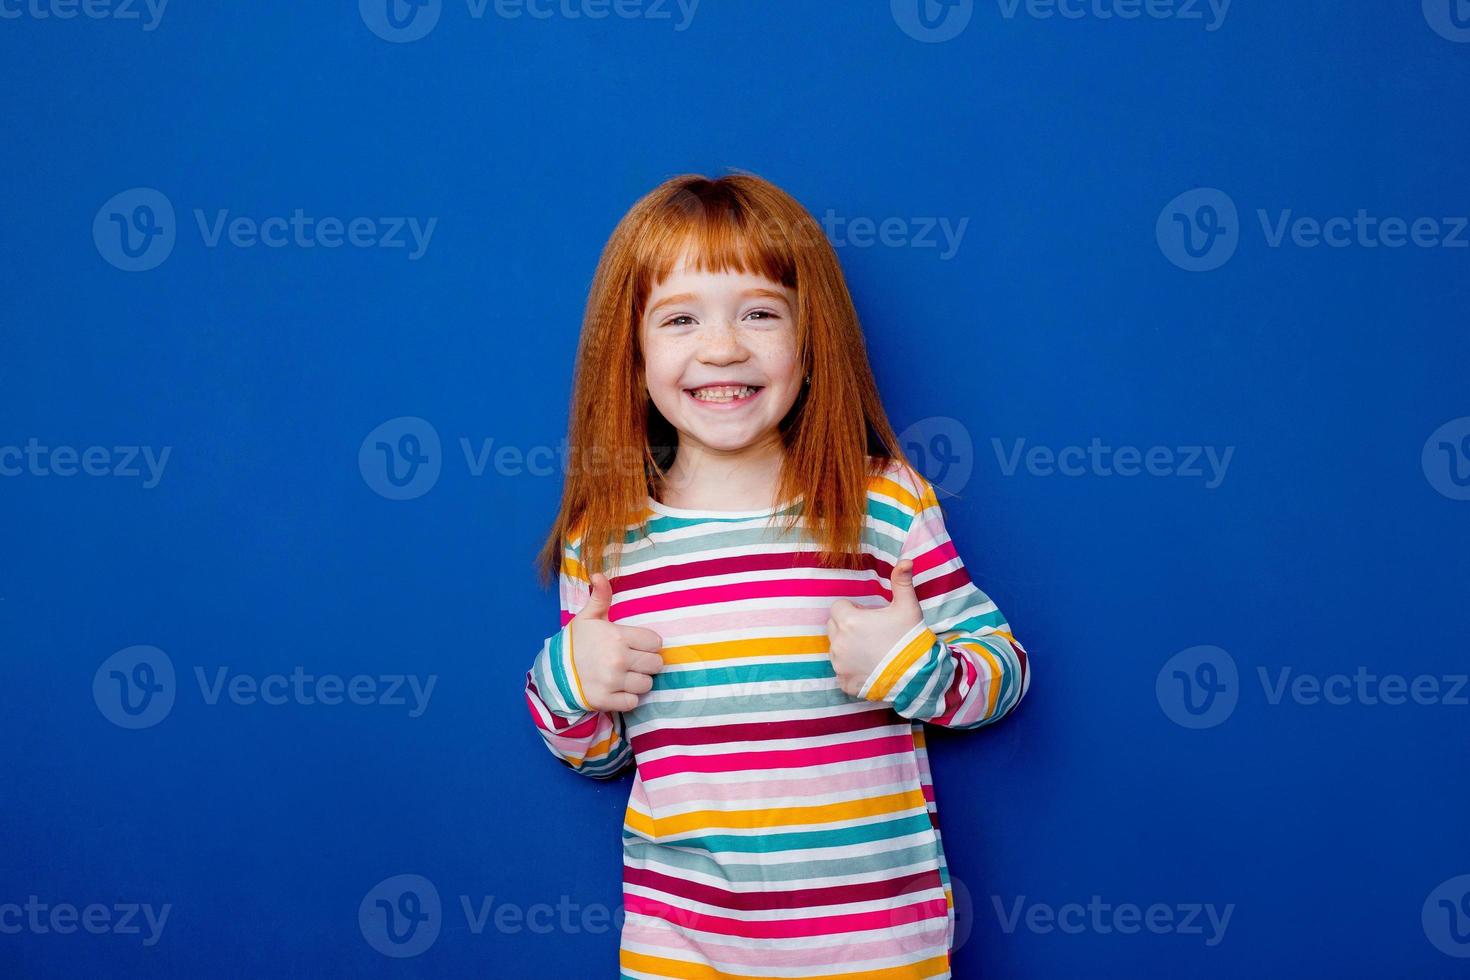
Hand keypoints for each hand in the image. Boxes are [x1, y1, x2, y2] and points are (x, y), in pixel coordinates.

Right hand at [569, 572, 664, 711]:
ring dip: (639, 681)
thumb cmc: (576, 642)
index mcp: (618, 637)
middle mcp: (618, 660)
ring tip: (625, 675)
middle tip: (633, 661)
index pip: (656, 642)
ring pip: (646, 684)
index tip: (637, 645)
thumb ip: (600, 596)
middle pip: (656, 664)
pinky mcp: (607, 701)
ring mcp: (613, 682)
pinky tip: (618, 690)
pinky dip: (628, 698)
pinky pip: (633, 703)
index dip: (648, 644)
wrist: (554, 672)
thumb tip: (598, 574)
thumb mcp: (588, 617)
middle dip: (647, 663)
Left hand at [826, 560, 924, 696]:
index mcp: (848, 621)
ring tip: (871, 650)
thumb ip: (902, 582)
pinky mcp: (843, 682)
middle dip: (847, 626)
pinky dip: (850, 668)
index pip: (838, 607)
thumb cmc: (910, 638)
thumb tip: (906, 560)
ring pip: (835, 648)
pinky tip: (869, 667)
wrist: (916, 676)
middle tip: (871, 632)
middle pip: (834, 626)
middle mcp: (838, 643)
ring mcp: (839, 664)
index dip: (854, 609)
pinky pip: (840, 670)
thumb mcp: (907, 607)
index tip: (870, 616)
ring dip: (847, 646)